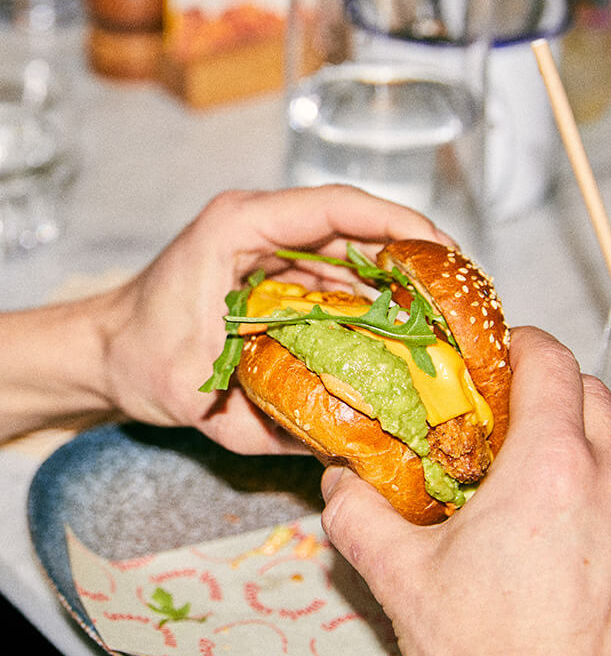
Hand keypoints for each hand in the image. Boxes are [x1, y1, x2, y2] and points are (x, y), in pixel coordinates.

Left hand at [102, 186, 449, 453]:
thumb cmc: (136, 358)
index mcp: (238, 228)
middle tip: (460, 296)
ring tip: (444, 317)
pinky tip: (400, 331)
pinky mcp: (273, 270)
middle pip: (352, 225)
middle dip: (411, 255)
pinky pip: (332, 277)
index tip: (443, 251)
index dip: (396, 222)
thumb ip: (266, 426)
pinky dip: (368, 299)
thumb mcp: (198, 398)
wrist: (104, 350)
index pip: (333, 208)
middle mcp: (258, 226)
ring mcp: (267, 246)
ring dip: (395, 281)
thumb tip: (341, 447)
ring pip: (348, 251)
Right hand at [321, 326, 610, 655]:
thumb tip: (337, 482)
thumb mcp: (399, 578)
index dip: (525, 345)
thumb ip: (356, 516)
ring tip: (555, 463)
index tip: (505, 353)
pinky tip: (596, 518)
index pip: (552, 365)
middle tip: (518, 411)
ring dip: (594, 436)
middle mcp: (610, 487)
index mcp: (547, 471)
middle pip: (594, 395)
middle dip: (556, 386)